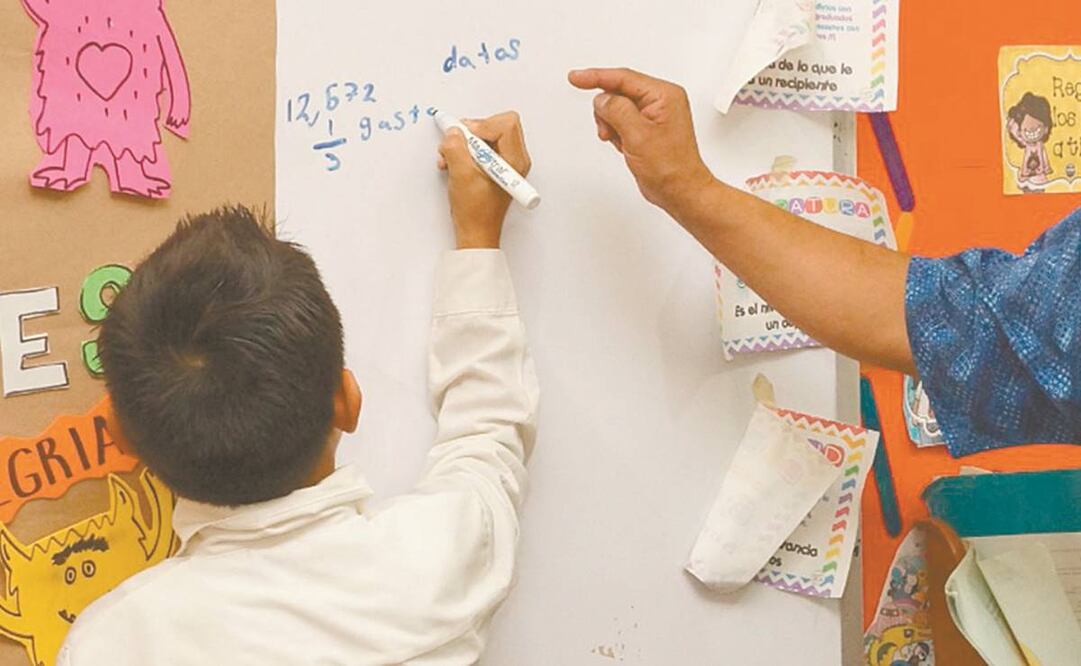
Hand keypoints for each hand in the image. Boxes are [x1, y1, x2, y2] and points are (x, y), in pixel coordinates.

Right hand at [438, 111, 531, 248]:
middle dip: (472, 131)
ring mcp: (506, 162)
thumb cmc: (475, 212)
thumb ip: (456, 148)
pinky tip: (454, 163)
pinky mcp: (495, 165)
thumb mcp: (461, 176)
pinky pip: (482, 146)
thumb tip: (453, 132)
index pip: (506, 124)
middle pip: (498, 124)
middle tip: (457, 143)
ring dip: (465, 143)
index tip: (465, 137)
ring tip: (450, 159)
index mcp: (515, 161)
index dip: (482, 125)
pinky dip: (465, 151)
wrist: (476, 231)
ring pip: (487, 134)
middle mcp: (515, 159)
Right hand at [568, 67, 714, 220]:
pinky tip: (624, 146)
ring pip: (617, 108)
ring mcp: (654, 115)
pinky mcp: (647, 128)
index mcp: (664, 95)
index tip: (576, 78)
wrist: (679, 192)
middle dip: (607, 112)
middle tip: (609, 131)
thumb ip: (617, 110)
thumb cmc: (671, 168)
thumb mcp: (639, 135)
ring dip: (611, 125)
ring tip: (621, 142)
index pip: (623, 78)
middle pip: (618, 92)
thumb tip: (602, 99)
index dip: (596, 76)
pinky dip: (616, 133)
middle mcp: (661, 101)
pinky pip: (621, 122)